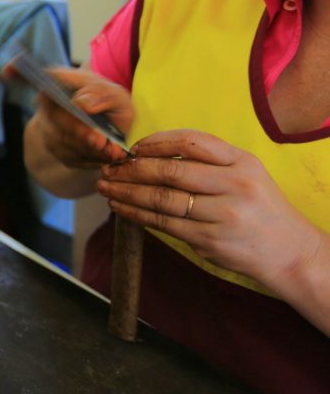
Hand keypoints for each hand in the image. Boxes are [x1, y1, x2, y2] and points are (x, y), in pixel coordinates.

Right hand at [7, 65, 133, 168]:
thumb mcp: (116, 96)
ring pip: (62, 141)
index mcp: (60, 82)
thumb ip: (102, 96)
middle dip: (78, 131)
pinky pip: (69, 157)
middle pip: (54, 117)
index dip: (18, 72)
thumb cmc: (111, 106)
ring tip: (111, 150)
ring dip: (88, 148)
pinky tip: (105, 155)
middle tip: (101, 141)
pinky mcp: (55, 148)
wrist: (112, 129)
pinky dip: (89, 159)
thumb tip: (81, 103)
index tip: (7, 72)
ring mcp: (48, 128)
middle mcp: (47, 104)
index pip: (33, 75)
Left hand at [96, 129, 322, 288]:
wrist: (288, 252)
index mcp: (242, 162)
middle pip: (170, 171)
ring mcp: (223, 214)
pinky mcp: (209, 240)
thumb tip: (149, 154)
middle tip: (109, 168)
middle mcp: (234, 185)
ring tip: (106, 187)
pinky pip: (163, 224)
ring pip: (161, 199)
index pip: (191, 141)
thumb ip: (207, 162)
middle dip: (132, 169)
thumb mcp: (245, 174)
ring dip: (126, 192)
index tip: (133, 148)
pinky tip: (120, 208)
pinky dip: (136, 214)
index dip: (156, 142)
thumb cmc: (258, 208)